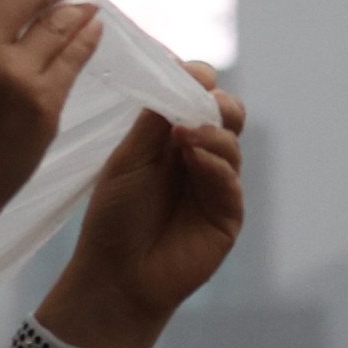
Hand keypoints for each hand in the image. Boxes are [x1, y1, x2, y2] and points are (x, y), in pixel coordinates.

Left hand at [47, 63, 246, 347]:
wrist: (115, 275)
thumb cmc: (115, 217)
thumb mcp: (129, 157)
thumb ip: (155, 120)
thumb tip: (185, 73)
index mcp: (174, 138)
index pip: (199, 96)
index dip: (199, 80)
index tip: (189, 72)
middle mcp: (200, 157)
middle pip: (228, 114)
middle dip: (218, 102)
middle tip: (200, 99)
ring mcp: (217, 185)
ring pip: (232, 143)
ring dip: (211, 132)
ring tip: (185, 135)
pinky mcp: (228, 215)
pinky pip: (231, 181)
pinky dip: (216, 164)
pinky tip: (195, 159)